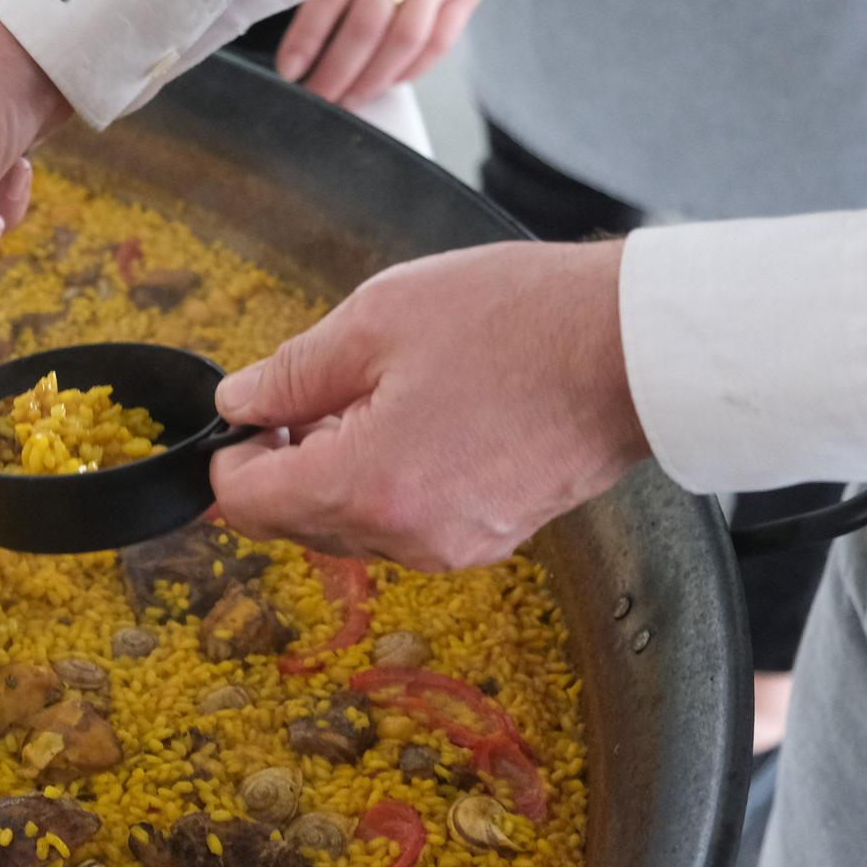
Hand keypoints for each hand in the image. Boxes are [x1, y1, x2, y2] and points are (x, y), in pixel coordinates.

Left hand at [210, 240, 648, 569]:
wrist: (634, 350)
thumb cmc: (518, 323)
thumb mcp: (377, 320)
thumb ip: (292, 371)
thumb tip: (240, 402)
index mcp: (367, 487)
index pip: (248, 503)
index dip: (232, 455)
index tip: (252, 413)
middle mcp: (406, 537)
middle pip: (294, 523)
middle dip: (285, 463)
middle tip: (312, 393)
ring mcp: (452, 546)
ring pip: (349, 528)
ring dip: (337, 473)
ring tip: (375, 398)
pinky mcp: (489, 538)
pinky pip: (405, 524)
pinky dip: (389, 484)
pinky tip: (417, 422)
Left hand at [277, 0, 520, 109]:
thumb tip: (306, 21)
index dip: (308, 37)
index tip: (291, 68)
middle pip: (366, 26)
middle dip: (337, 71)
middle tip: (318, 96)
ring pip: (403, 40)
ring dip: (372, 79)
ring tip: (350, 99)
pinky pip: (439, 42)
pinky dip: (413, 70)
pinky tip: (392, 82)